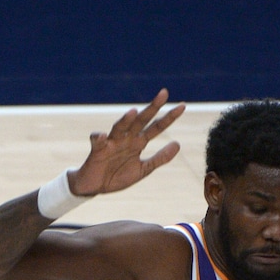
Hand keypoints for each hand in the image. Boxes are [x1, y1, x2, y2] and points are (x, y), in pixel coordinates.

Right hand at [68, 89, 185, 195]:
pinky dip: (98, 138)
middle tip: (164, 93)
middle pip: (141, 121)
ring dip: (126, 120)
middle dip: (153, 107)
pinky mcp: (97, 150)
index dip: (169, 118)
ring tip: (134, 112)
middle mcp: (126, 138)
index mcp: (138, 143)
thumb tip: (178, 143)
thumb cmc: (119, 176)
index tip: (183, 106)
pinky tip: (101, 136)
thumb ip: (160, 157)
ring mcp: (111, 143)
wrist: (96, 186)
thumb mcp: (144, 169)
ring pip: (120, 127)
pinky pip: (97, 141)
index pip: (156, 127)